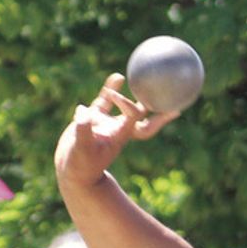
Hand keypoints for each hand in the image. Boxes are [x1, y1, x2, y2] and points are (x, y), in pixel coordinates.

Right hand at [54, 73, 179, 188]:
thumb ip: (83, 130)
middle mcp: (119, 128)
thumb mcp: (81, 148)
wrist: (73, 171)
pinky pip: (107, 101)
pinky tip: (118, 76)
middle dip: (159, 111)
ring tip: (147, 80)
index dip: (130, 106)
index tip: (117, 97)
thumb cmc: (80, 164)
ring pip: (127, 107)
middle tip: (173, 98)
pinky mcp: (96, 119)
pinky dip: (112, 89)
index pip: (133, 116)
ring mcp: (109, 123)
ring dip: (137, 95)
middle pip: (145, 118)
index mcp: (120, 135)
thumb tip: (83, 111)